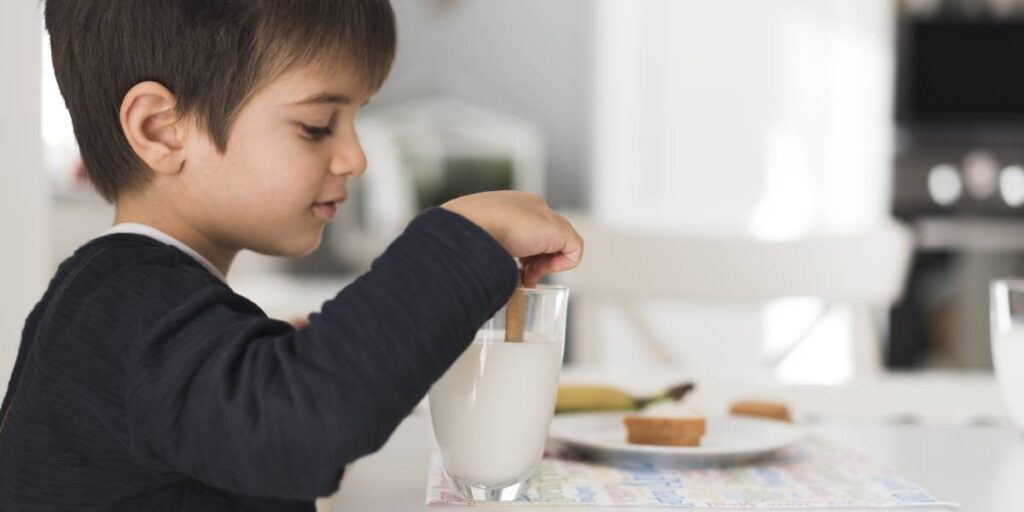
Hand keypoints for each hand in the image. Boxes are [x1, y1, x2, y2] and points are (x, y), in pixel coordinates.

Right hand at [442, 191, 582, 286]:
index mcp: (510, 204)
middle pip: (546, 237)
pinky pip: (574, 251)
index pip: (528, 230)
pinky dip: (559, 266)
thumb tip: (483, 268)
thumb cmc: (463, 235)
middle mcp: (530, 206)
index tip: (513, 270)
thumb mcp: (474, 238)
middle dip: (536, 261)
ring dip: (545, 265)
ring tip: (526, 275)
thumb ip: (485, 246)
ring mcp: (546, 216)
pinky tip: (536, 271)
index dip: (524, 255)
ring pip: (560, 244)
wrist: (469, 226)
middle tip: (522, 277)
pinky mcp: (558, 230)